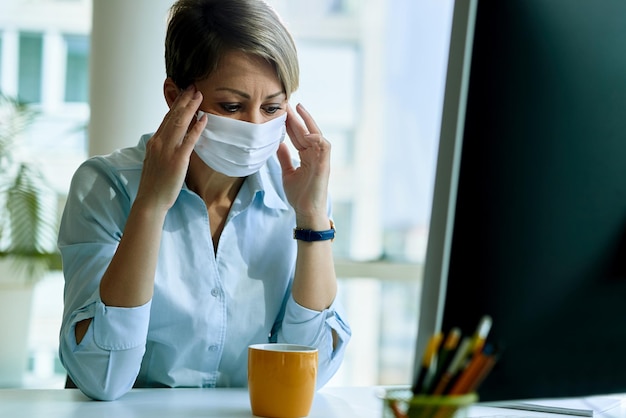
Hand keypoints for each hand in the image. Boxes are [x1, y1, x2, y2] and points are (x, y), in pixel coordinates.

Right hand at [135, 85, 206, 211]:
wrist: (150, 201)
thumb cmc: (154, 185)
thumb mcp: (156, 161)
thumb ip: (163, 149)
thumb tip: (172, 141)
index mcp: (154, 142)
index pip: (166, 119)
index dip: (176, 105)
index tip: (183, 94)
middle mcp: (159, 142)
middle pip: (173, 116)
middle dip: (184, 100)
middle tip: (193, 86)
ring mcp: (168, 150)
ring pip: (180, 123)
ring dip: (190, 107)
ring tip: (199, 95)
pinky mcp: (177, 160)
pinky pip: (189, 140)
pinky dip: (197, 127)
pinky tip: (204, 118)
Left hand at [277, 103, 330, 228]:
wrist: (306, 211)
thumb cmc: (299, 195)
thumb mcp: (287, 172)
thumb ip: (284, 157)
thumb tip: (278, 143)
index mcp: (307, 155)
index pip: (298, 135)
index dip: (290, 123)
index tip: (281, 111)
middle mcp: (315, 154)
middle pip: (305, 131)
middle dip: (296, 117)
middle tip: (286, 103)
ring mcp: (321, 158)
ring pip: (316, 134)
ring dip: (307, 122)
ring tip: (297, 110)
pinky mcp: (325, 164)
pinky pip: (324, 145)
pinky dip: (316, 137)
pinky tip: (305, 131)